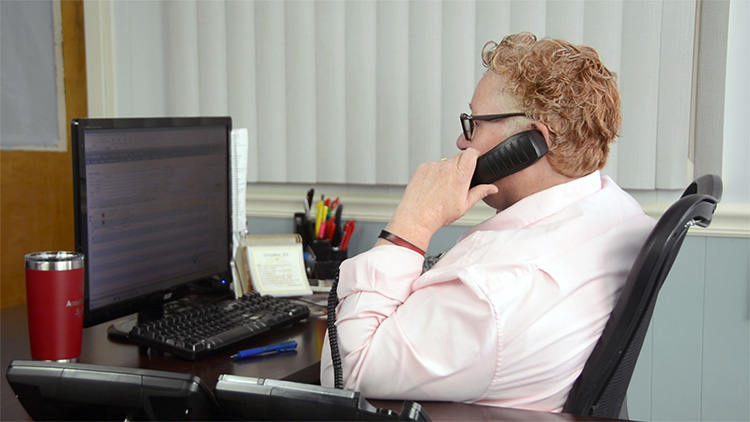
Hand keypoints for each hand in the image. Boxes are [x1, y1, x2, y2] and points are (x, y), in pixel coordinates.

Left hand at [382, 148, 498, 250]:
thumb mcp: (465, 205)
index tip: (474, 160)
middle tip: (458, 180)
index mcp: (460, 175)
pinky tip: (433, 187)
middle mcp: (446, 167)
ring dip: (446, 170)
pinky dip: (434, 173)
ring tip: (442, 188)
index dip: (474, 155)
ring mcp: (433, 166)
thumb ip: (480, 193)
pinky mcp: (422, 168)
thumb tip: (492, 188)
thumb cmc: (439, 214)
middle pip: (459, 156)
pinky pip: (432, 166)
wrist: (416, 217)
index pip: (471, 153)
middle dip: (461, 165)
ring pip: (445, 162)